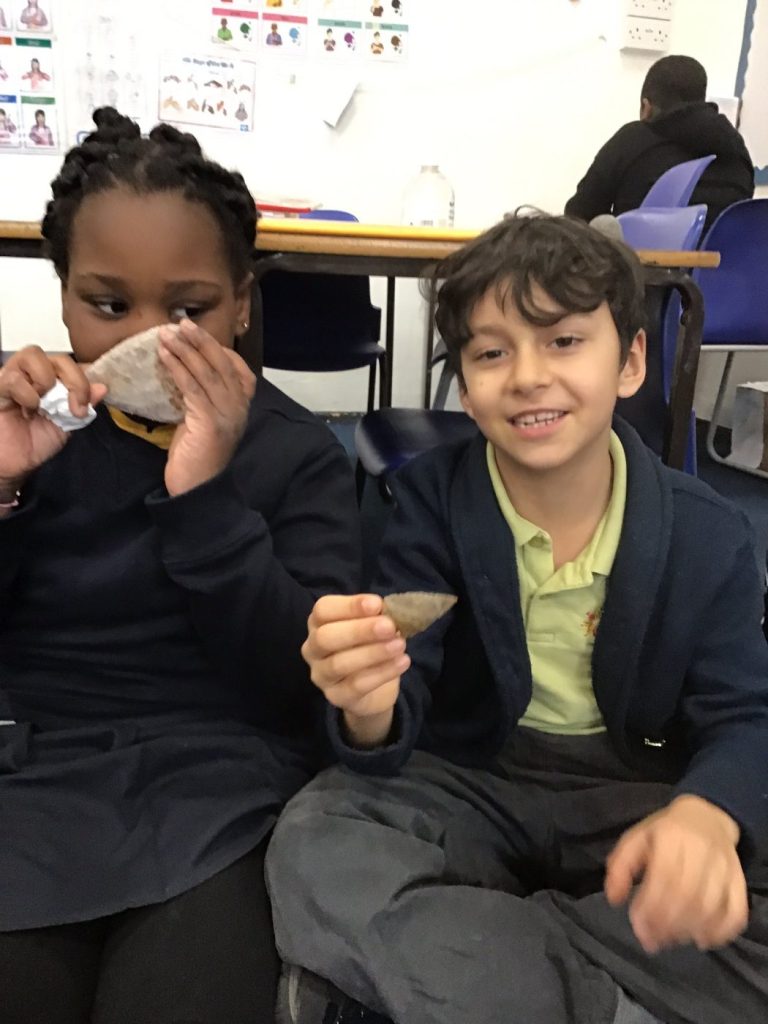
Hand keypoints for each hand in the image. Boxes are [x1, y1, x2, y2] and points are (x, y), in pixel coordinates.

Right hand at [0, 347, 105, 490]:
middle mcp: (34, 372)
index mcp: (54, 379)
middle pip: (59, 357)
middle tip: (75, 408)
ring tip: (43, 406)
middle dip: (75, 381)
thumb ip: (85, 405)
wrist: (13, 464)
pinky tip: (27, 411)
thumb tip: (102, 387)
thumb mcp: (68, 425)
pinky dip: (27, 395)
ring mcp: (14, 375)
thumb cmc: (35, 442)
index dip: (86, 377)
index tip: (90, 402)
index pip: (75, 363)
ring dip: (46, 383)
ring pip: (33, 355)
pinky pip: (15, 378)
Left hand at [158, 320, 255, 496]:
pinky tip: (165, 356)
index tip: (195, 334)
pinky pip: (193, 388)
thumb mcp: (201, 422)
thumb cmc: (196, 459)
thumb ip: (200, 400)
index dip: (217, 349)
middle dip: (201, 341)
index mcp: (241, 407)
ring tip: (167, 333)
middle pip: (223, 364)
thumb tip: (182, 373)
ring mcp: (227, 415)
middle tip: (181, 323)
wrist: (197, 491)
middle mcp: (239, 408)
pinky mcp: (210, 423)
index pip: (238, 369)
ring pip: (207, 372)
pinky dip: (178, 368)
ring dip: (186, 349)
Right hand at [302, 594, 410, 746]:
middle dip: (359, 630)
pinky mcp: (336, 697)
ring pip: (339, 664)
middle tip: (389, 626)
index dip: (349, 606)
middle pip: (326, 637)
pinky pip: (356, 685)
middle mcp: (313, 648)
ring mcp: (321, 675)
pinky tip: (402, 662)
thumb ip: (377, 617)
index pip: (323, 609)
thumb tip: (392, 610)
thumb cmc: (369, 647)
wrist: (374, 691)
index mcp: (319, 623)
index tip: (377, 604)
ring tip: (400, 645)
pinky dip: (382, 672)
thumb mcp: (373, 627)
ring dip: (373, 652)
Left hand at [605, 795, 746, 952]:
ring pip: (711, 906)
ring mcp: (724, 866)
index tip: (638, 926)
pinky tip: (702, 939)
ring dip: (689, 930)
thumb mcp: (636, 838)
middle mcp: (701, 850)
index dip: (650, 907)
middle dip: (667, 924)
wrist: (706, 816)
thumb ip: (620, 867)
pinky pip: (736, 911)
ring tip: (671, 940)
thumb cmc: (664, 832)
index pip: (663, 876)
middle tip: (652, 940)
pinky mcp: (739, 880)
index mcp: (671, 836)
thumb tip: (614, 899)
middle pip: (687, 895)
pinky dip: (721, 931)